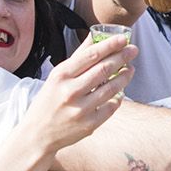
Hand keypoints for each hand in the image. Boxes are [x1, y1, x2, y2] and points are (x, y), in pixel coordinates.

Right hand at [24, 33, 136, 151]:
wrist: (38, 134)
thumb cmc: (49, 100)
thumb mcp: (57, 76)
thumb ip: (77, 57)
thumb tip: (94, 36)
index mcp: (61, 75)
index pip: (91, 55)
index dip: (110, 45)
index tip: (123, 39)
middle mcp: (70, 91)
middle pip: (103, 70)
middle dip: (122, 57)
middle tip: (133, 50)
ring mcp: (80, 109)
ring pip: (111, 88)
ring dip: (124, 76)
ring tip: (130, 69)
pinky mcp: (89, 125)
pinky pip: (111, 107)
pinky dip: (119, 97)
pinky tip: (121, 91)